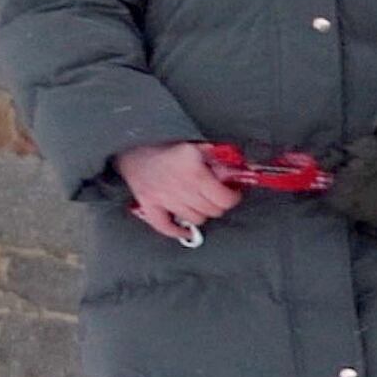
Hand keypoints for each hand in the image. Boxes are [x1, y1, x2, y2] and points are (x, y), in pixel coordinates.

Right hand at [116, 139, 242, 245]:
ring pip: (195, 219)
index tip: (232, 193)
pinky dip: (176, 230)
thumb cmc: (169, 147)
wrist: (135, 146)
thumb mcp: (199, 147)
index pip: (225, 198)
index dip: (233, 197)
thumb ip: (220, 160)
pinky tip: (184, 228)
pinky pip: (165, 227)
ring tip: (199, 204)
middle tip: (215, 197)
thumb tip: (241, 171)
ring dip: (200, 213)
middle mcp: (180, 186)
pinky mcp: (148, 204)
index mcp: (195, 171)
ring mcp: (163, 198)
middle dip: (218, 204)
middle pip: (212, 211)